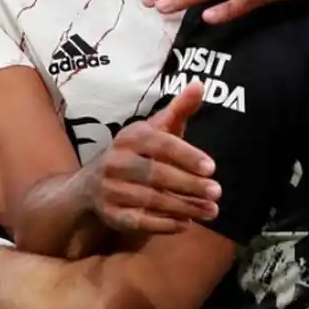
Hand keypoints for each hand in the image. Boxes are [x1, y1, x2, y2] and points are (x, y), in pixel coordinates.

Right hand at [85, 82, 218, 233]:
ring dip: (184, 207)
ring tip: (211, 210)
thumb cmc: (137, 154)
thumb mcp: (155, 130)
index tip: (212, 167)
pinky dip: (164, 225)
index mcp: (130, 137)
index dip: (186, 155)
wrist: (92, 185)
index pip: (160, 144)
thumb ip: (178, 110)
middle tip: (217, 192)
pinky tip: (185, 224)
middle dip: (190, 185)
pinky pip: (140, 222)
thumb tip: (200, 84)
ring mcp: (111, 189)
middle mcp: (116, 162)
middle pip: (156, 174)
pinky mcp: (111, 214)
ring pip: (152, 200)